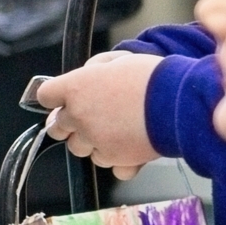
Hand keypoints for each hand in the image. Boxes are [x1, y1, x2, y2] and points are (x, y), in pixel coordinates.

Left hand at [35, 51, 162, 172]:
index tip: (63, 99)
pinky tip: (129, 148)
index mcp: (75, 88)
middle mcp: (79, 116)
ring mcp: (95, 139)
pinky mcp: (115, 158)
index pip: (45, 96)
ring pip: (80, 148)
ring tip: (114, 132)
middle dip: (69, 124)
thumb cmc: (153, 77)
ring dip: (92, 143)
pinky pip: (106, 165)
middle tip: (88, 118)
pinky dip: (116, 161)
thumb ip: (96, 68)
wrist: (180, 103)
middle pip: (57, 127)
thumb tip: (88, 74)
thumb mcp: (120, 59)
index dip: (55, 98)